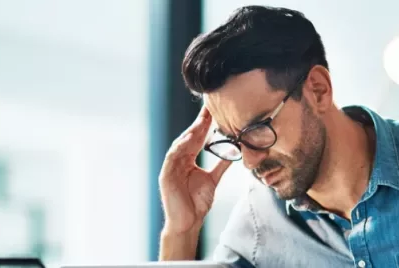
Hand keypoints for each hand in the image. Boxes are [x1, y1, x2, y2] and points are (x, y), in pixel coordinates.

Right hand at [159, 106, 231, 234]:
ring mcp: (171, 167)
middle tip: (209, 108)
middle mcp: (179, 160)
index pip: (198, 138)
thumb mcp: (213, 179)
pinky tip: (187, 140)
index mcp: (189, 160)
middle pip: (189, 137)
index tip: (215, 110)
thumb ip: (221, 165)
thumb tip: (233, 153)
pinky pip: (171, 158)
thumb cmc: (197, 202)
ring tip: (200, 122)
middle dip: (199, 123)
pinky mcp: (165, 175)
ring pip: (180, 145)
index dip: (206, 124)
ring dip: (190, 132)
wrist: (188, 222)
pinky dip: (179, 148)